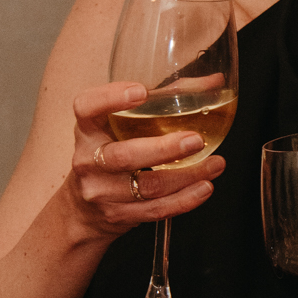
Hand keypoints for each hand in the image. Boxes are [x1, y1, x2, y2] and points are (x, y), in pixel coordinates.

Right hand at [66, 82, 224, 240]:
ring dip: (187, 176)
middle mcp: (88, 159)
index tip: (141, 91)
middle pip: (123, 155)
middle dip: (164, 149)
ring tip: (215, 164)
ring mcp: (101, 191)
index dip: (111, 98)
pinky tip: (204, 187)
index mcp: (88, 128)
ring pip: (147, 186)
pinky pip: (155, 209)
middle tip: (195, 140)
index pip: (87, 107)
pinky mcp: (116, 215)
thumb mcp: (122, 124)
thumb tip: (213, 82)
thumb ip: (166, 98)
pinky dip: (184, 199)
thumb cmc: (111, 153)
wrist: (82, 210)